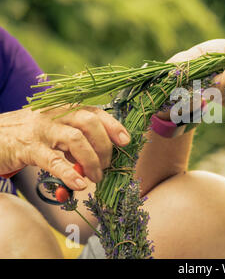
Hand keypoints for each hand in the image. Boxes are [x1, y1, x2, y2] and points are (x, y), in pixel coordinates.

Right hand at [0, 106, 130, 189]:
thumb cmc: (28, 136)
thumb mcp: (54, 133)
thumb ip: (75, 142)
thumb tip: (99, 160)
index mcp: (64, 110)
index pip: (95, 112)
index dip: (113, 125)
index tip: (126, 141)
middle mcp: (55, 115)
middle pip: (89, 122)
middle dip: (105, 145)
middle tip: (108, 165)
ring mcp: (41, 130)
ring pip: (76, 139)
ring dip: (91, 160)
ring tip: (96, 177)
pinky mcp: (28, 147)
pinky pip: (53, 160)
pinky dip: (70, 172)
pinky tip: (80, 183)